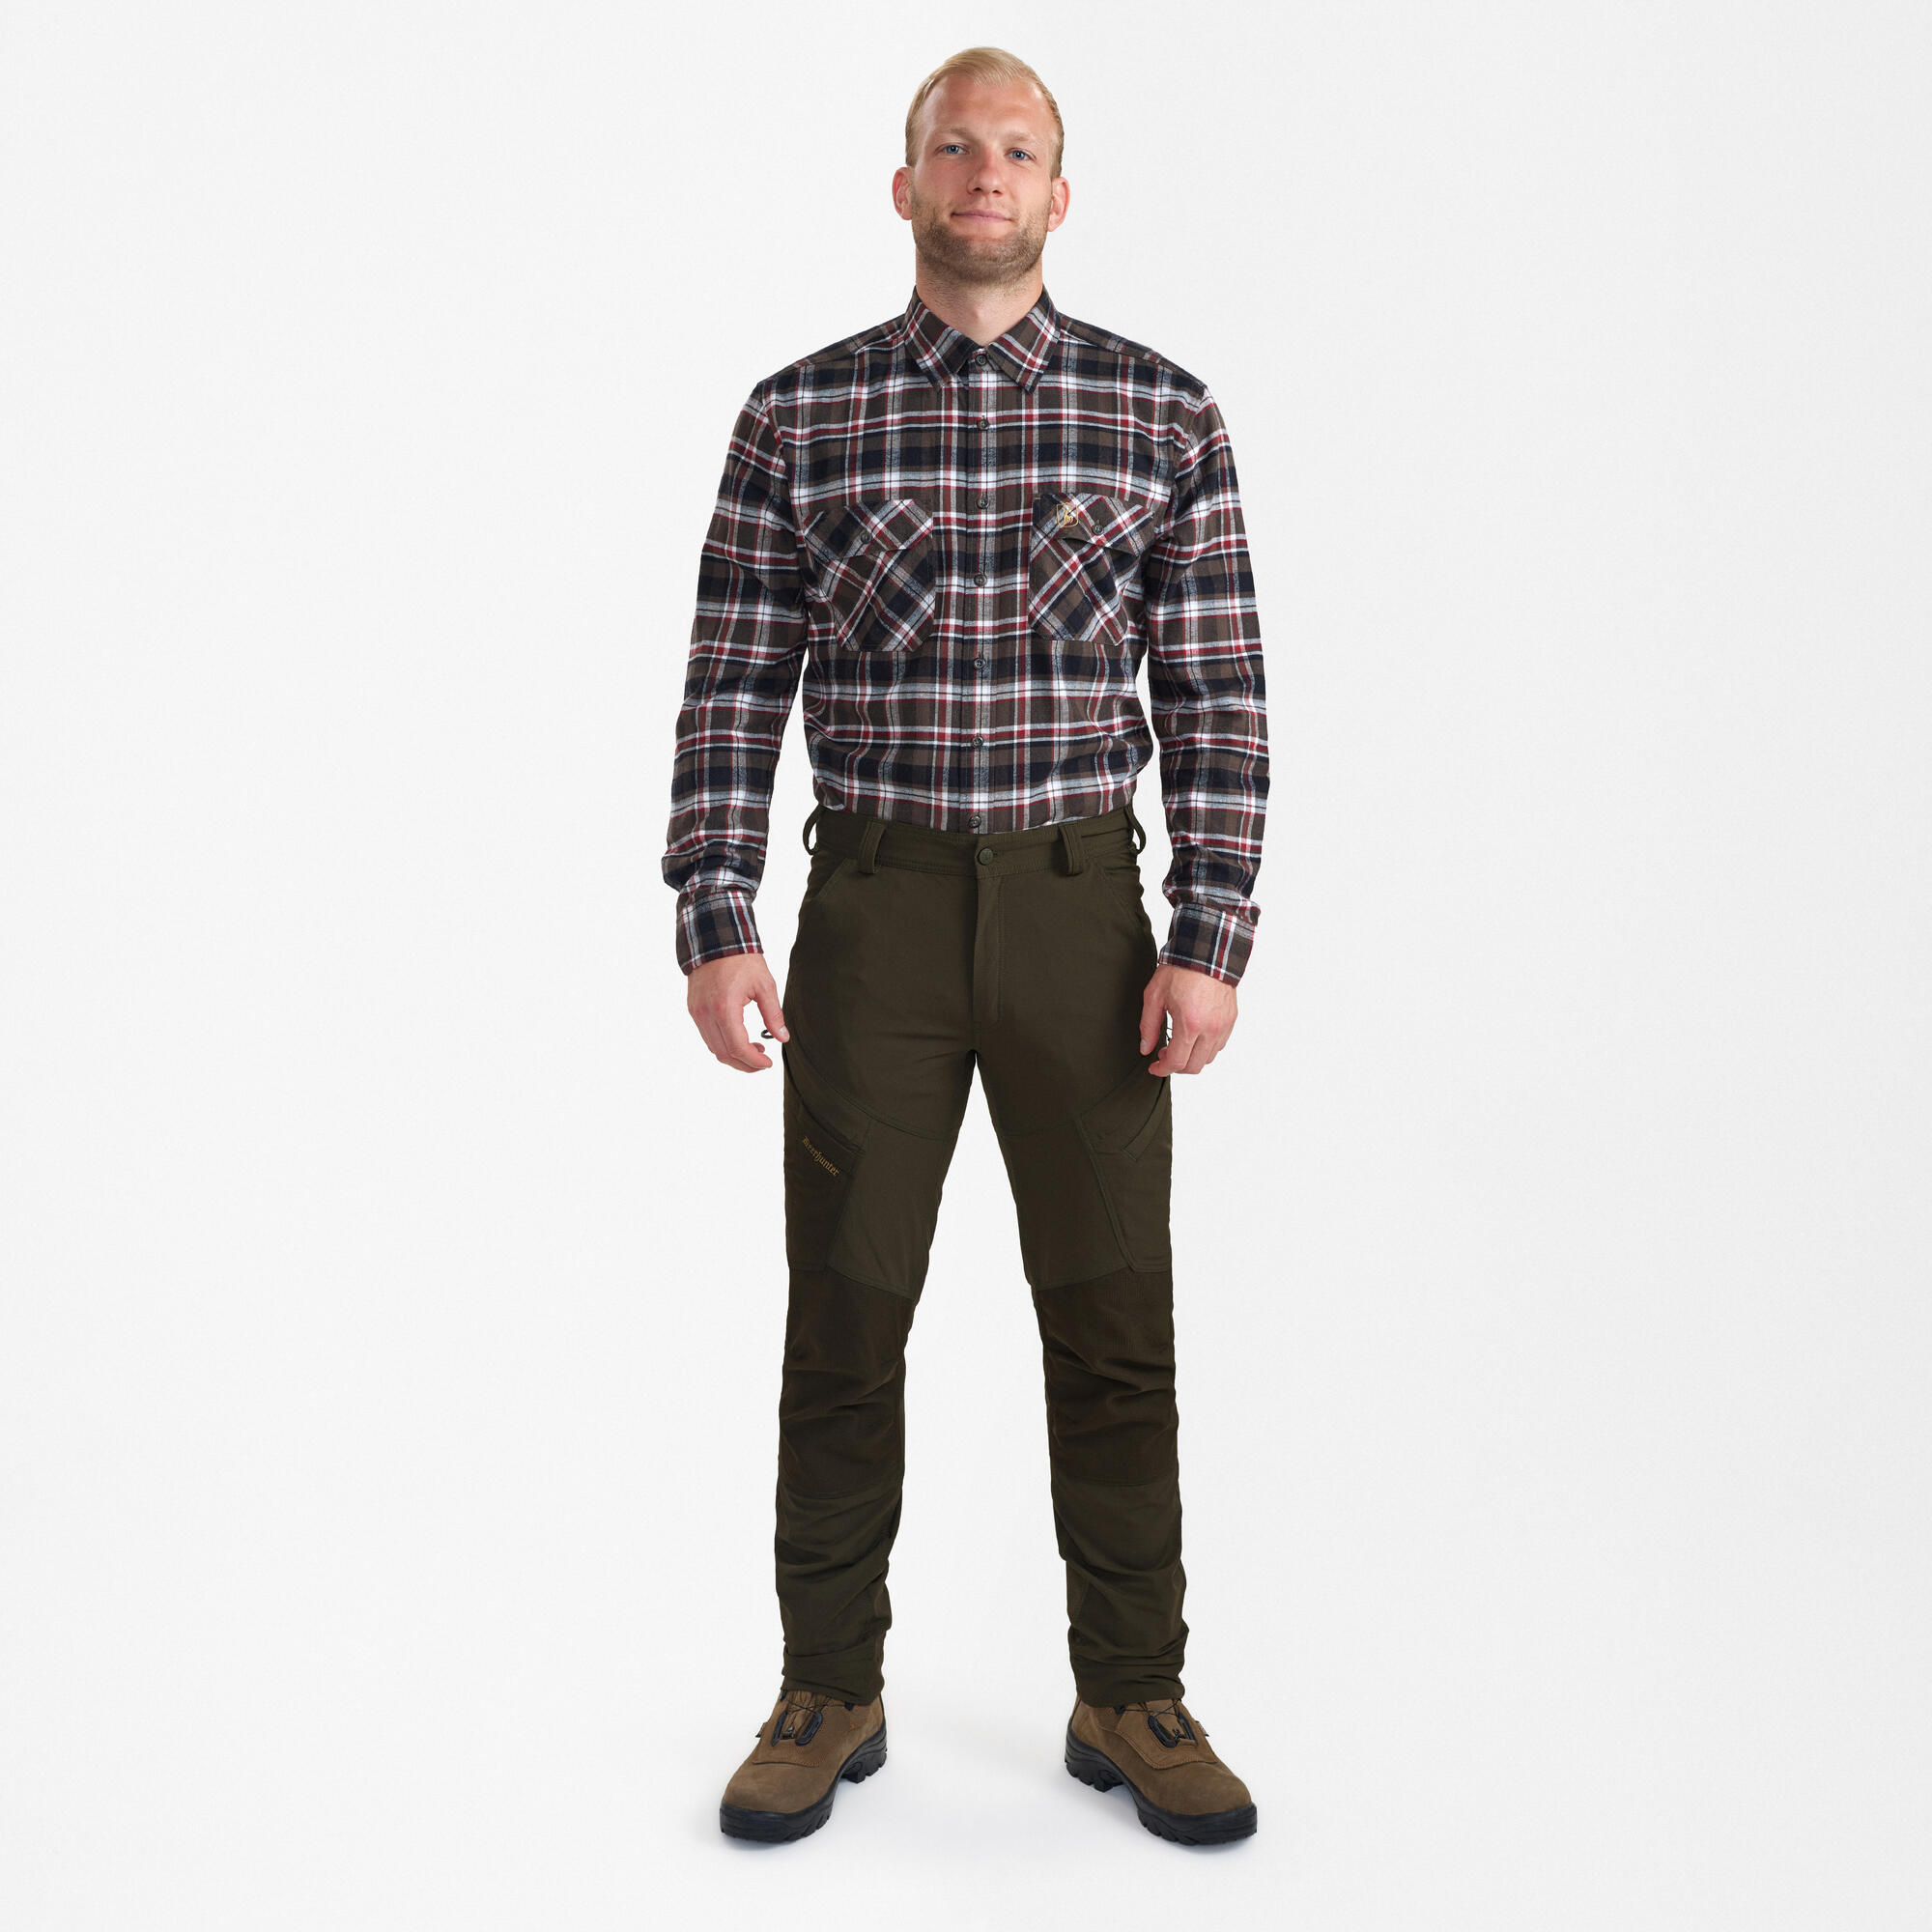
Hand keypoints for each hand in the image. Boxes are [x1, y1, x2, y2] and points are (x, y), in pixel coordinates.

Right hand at [686, 951, 787, 1070]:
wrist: (716, 940)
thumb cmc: (741, 960)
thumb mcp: (764, 985)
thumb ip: (773, 1014)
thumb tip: (783, 1037)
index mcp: (725, 1008)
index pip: (738, 1048)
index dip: (754, 1061)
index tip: (768, 1063)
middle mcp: (706, 1014)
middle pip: (723, 1054)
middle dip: (745, 1064)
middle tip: (762, 1062)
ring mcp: (697, 1013)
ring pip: (713, 1048)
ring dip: (733, 1055)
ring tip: (754, 1049)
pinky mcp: (694, 1009)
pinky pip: (707, 1036)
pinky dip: (723, 1044)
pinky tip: (739, 1038)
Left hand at [1140, 961, 1236, 1075]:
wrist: (1206, 952)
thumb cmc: (1180, 970)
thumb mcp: (1154, 996)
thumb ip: (1148, 1026)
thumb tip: (1145, 1048)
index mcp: (1190, 1024)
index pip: (1177, 1062)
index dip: (1162, 1070)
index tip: (1154, 1067)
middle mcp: (1210, 1029)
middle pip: (1194, 1066)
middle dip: (1176, 1067)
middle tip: (1164, 1055)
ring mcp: (1223, 1026)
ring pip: (1208, 1058)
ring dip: (1192, 1058)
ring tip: (1178, 1044)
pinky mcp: (1231, 1020)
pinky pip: (1219, 1045)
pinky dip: (1205, 1048)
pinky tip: (1193, 1037)